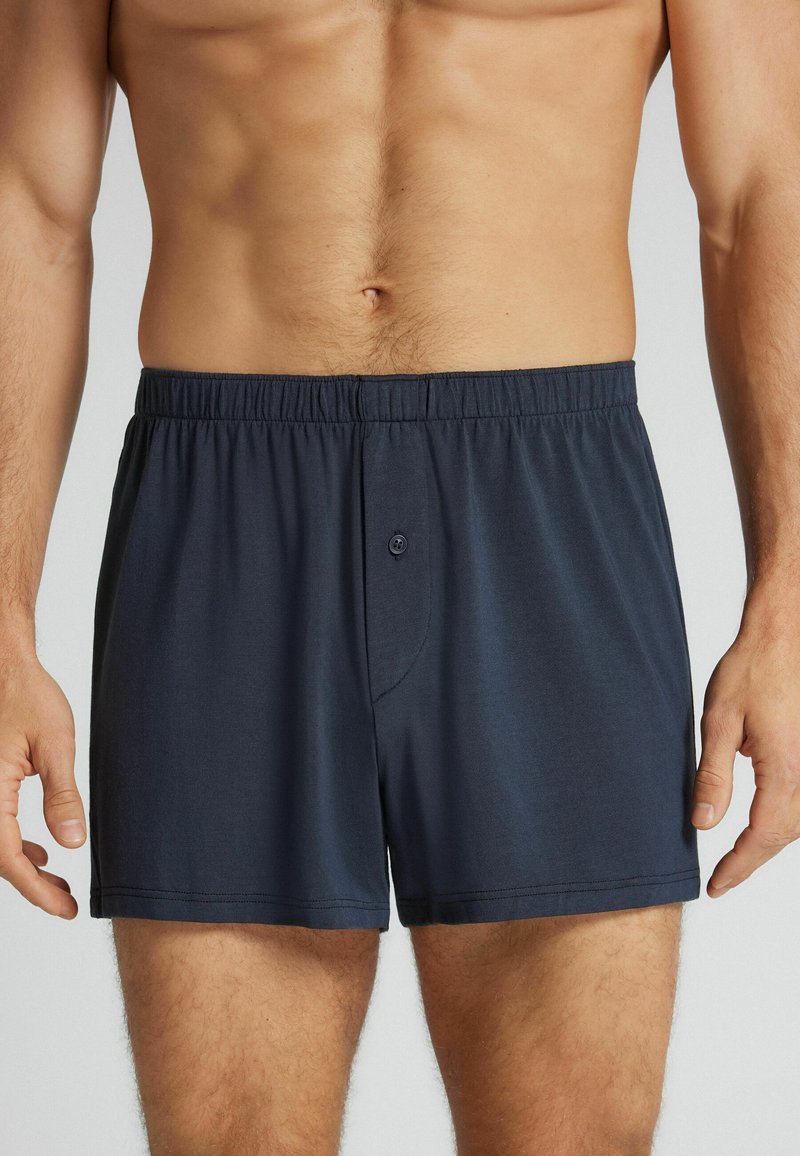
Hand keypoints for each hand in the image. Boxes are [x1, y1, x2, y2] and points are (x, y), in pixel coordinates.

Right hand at [0, 647, 84, 917]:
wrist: (3, 663)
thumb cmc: (26, 694)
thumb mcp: (55, 745)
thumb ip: (62, 796)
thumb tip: (71, 844)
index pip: (8, 858)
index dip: (36, 890)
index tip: (66, 910)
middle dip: (32, 884)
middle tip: (66, 903)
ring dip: (22, 865)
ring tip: (58, 882)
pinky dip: (13, 842)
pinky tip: (39, 848)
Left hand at [692, 603, 799, 896]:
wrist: (784, 635)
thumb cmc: (752, 669)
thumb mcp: (719, 722)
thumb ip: (713, 777)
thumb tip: (705, 824)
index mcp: (785, 769)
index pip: (764, 837)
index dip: (740, 867)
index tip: (717, 886)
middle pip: (786, 834)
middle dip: (754, 859)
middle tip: (723, 877)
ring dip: (772, 840)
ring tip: (739, 857)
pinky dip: (787, 817)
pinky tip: (767, 820)